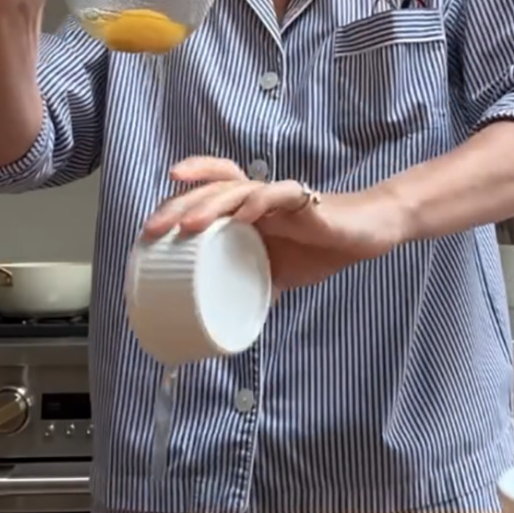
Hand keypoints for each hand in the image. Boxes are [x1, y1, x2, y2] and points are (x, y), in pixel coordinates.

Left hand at [142, 157, 405, 290]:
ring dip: (210, 203)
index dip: (177, 204)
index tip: (148, 228)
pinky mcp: (305, 200)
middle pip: (211, 189)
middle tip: (152, 228)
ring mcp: (279, 196)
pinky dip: (258, 202)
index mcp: (247, 211)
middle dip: (180, 204)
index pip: (205, 196)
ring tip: (187, 223)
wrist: (365, 235)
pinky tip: (242, 215)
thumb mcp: (277, 276)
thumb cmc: (319, 248)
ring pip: (237, 187)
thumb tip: (228, 325)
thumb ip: (253, 289)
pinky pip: (278, 194)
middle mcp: (258, 197)